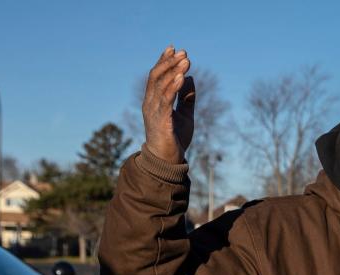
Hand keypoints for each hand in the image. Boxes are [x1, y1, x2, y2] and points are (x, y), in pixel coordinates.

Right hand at [141, 46, 194, 162]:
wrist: (168, 161)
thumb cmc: (174, 139)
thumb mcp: (184, 114)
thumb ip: (185, 97)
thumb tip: (189, 77)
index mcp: (154, 101)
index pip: (156, 76)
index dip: (164, 61)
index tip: (174, 48)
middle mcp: (150, 104)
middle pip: (156, 77)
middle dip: (169, 63)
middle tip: (183, 53)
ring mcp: (153, 112)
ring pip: (160, 86)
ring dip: (173, 71)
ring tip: (185, 61)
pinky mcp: (160, 121)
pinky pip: (165, 100)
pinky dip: (173, 87)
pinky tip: (181, 77)